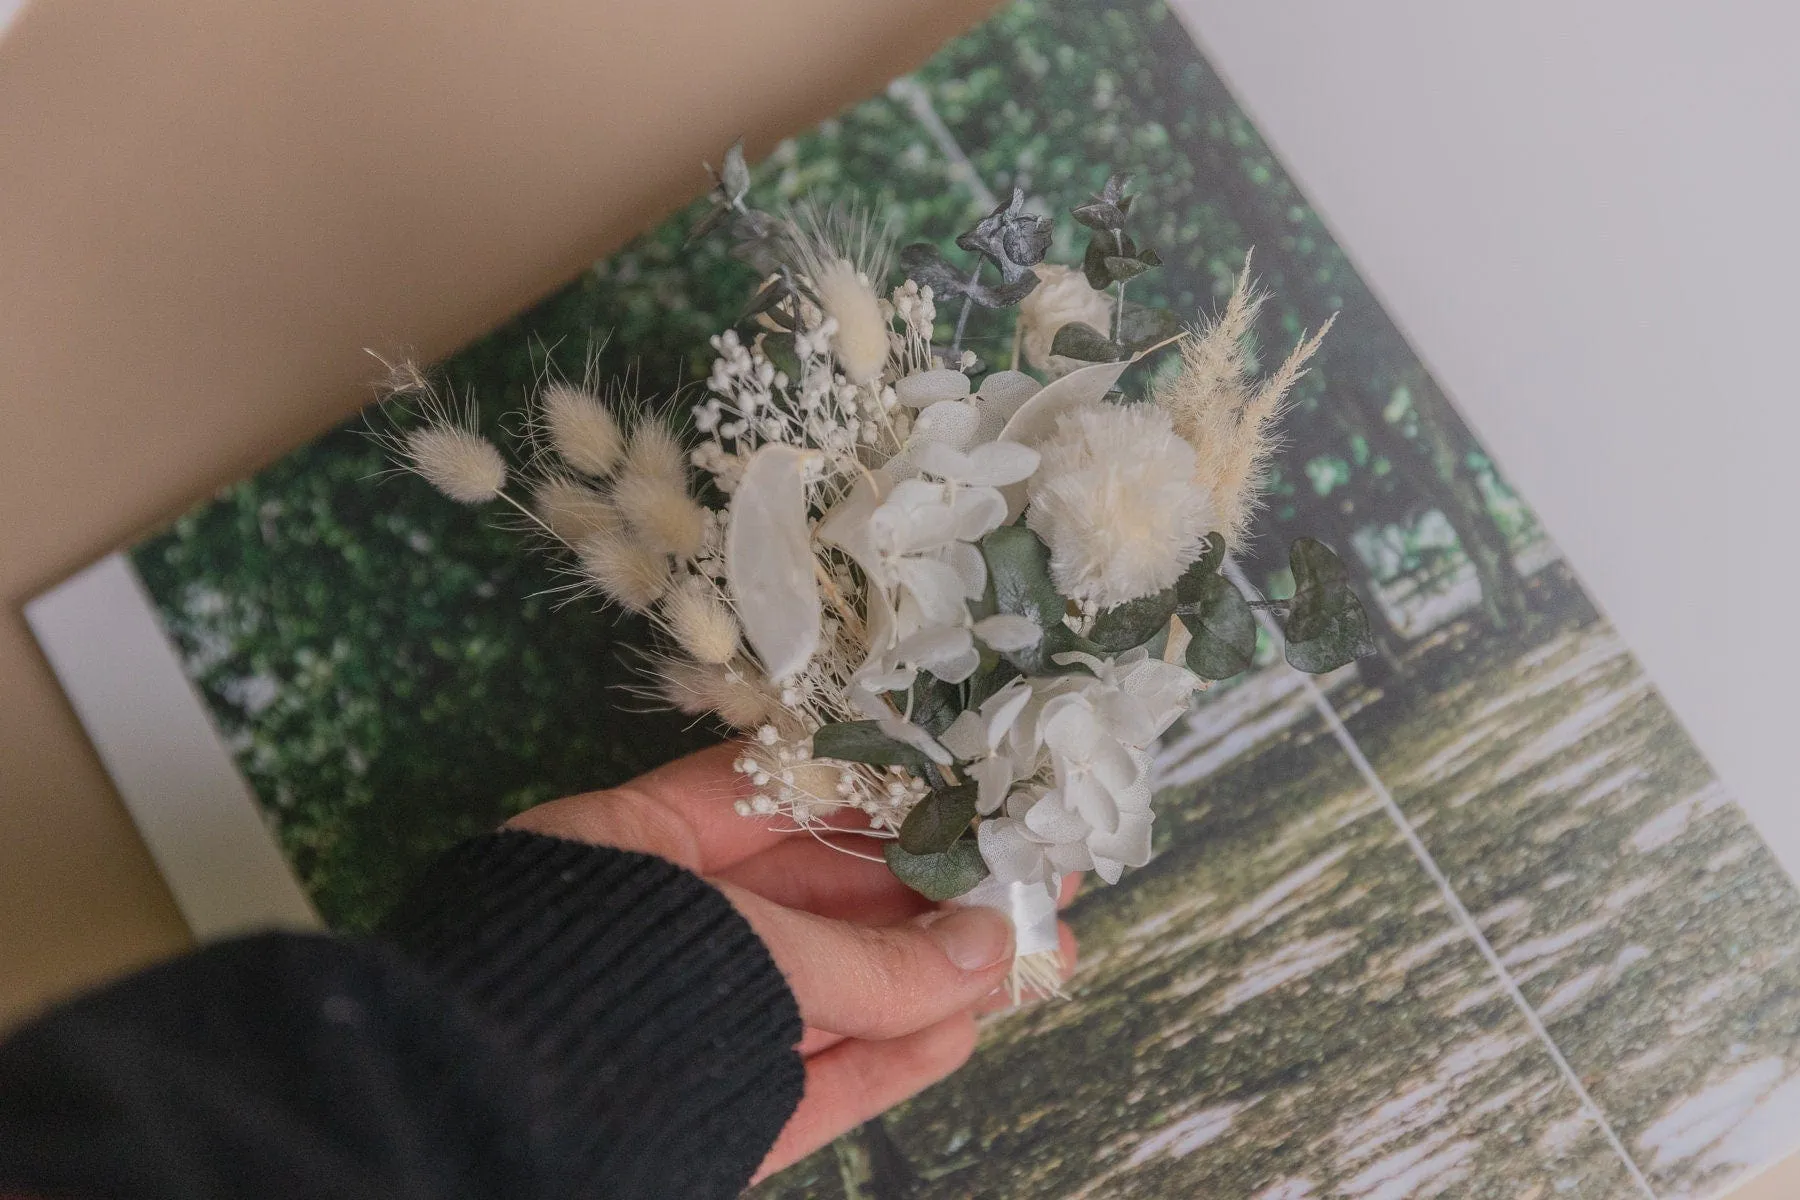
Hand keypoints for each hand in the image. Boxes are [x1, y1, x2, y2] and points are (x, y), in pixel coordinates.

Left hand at [507, 743, 1077, 1181]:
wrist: (473, 1142)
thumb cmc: (588, 992)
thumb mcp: (742, 948)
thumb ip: (866, 958)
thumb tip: (990, 944)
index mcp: (634, 848)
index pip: (780, 800)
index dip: (886, 796)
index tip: (975, 793)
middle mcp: (661, 929)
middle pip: (822, 902)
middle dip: (933, 895)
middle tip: (1037, 882)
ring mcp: (683, 1022)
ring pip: (830, 994)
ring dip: (935, 979)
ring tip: (1037, 957)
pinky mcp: (706, 1110)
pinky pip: (812, 1080)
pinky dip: (889, 1060)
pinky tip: (965, 1031)